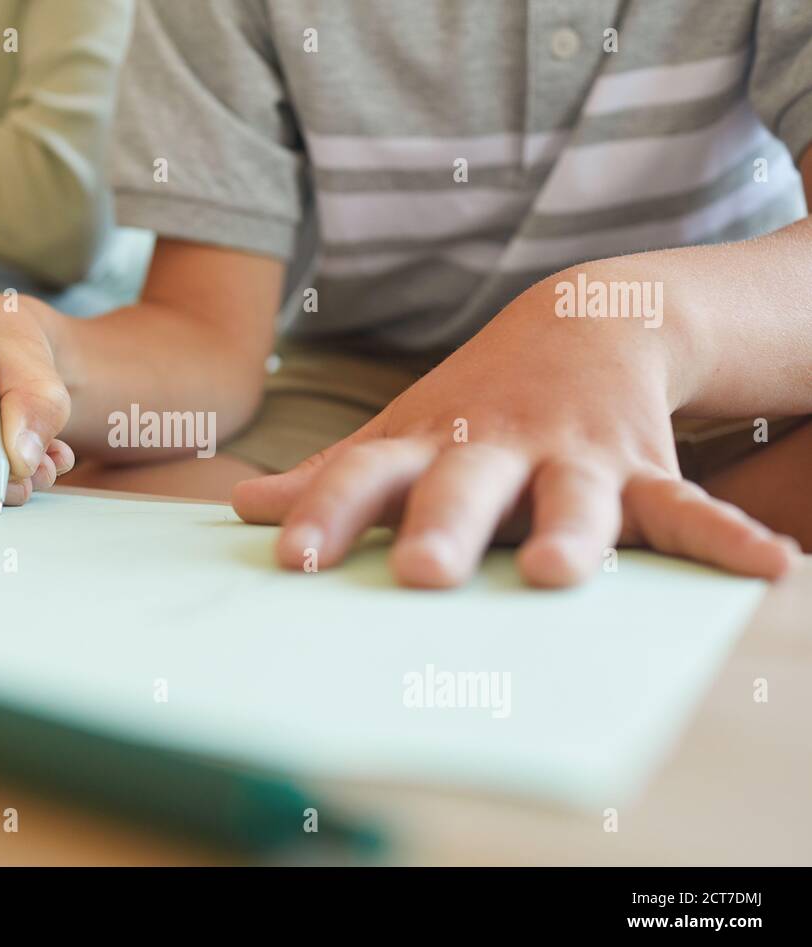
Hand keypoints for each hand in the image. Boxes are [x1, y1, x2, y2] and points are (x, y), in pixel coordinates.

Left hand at [233, 267, 799, 587]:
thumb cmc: (472, 405)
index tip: (294, 559)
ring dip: (571, 531)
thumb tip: (240, 505)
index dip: (326, 513)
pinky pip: (684, 504)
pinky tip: (770, 567)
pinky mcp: (641, 463)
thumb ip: (332, 476)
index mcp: (425, 445)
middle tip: (422, 573)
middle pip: (463, 485)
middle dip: (443, 523)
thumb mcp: (401, 433)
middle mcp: (493, 449)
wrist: (582, 320)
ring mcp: (570, 455)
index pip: (363, 477)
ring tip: (563, 574)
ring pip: (572, 495)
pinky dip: (723, 535)